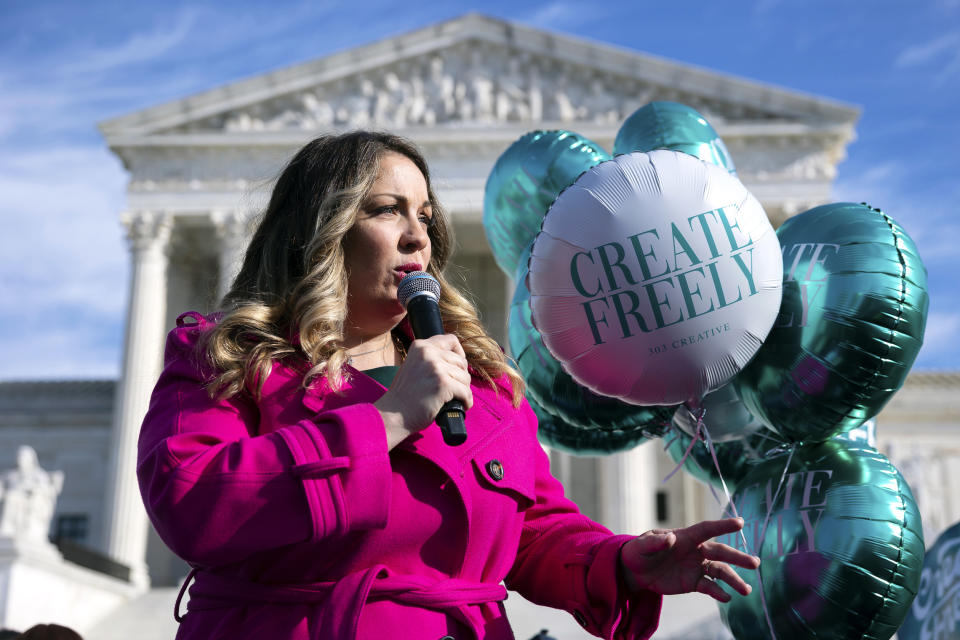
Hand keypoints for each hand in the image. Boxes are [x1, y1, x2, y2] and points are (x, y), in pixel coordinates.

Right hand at [374, 334, 472, 448]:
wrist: (392, 414)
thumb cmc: (405, 395)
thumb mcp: (414, 366)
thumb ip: (430, 359)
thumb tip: (457, 361)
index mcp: (420, 346)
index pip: (451, 340)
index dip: (459, 353)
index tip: (458, 366)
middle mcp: (428, 353)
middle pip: (461, 361)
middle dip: (461, 376)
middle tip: (455, 388)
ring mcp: (436, 368)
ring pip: (465, 377)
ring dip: (464, 390)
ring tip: (455, 398)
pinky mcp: (442, 384)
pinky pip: (465, 392)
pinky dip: (466, 401)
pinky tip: (462, 406)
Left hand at [619, 518, 759, 601]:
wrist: (636, 572)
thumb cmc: (639, 551)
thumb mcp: (642, 545)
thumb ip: (655, 542)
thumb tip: (671, 538)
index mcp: (685, 536)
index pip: (706, 529)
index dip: (722, 526)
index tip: (741, 523)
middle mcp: (695, 550)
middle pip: (720, 552)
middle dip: (738, 557)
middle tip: (755, 563)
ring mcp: (696, 566)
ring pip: (720, 571)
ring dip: (733, 579)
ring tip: (746, 590)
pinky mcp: (694, 582)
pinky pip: (709, 587)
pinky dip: (719, 592)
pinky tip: (727, 598)